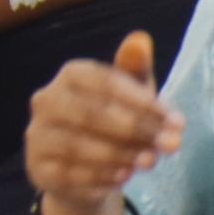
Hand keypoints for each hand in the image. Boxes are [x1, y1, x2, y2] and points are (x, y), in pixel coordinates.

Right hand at [26, 32, 183, 214]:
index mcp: (69, 76)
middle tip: (168, 145)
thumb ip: (134, 68)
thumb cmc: (111, 123)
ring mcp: (37, 134)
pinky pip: (67, 173)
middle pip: (89, 113)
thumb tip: (141, 38)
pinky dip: (99, 176)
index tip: (176, 120)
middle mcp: (46, 101)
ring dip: (119, 155)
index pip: (102, 81)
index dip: (141, 101)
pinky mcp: (37, 167)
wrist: (82, 169)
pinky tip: (123, 176)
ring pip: (76, 145)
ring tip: (149, 162)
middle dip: (134, 130)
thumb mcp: (129, 94)